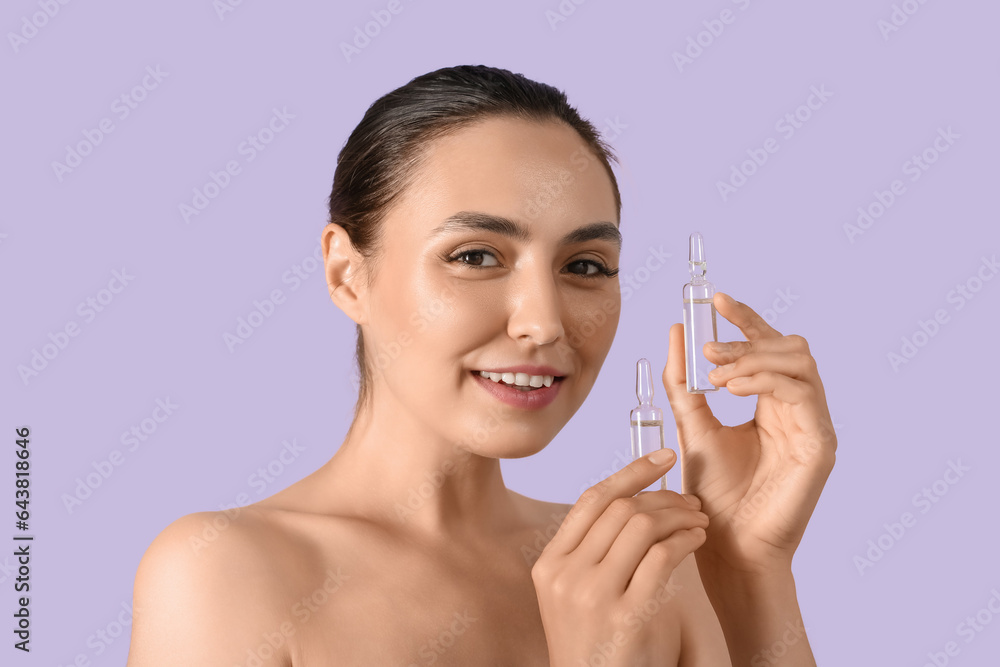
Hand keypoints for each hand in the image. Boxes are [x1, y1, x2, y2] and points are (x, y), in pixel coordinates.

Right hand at [531, 450, 707, 666]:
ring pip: (642, 526)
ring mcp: (592, 596)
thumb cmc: (596, 647)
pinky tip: (697, 540)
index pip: (592, 500)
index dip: (631, 472)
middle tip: (691, 501)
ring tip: (699, 520)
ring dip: (679, 516)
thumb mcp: (574, 596)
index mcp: (550, 564)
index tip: (663, 458)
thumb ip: (592, 552)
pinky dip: (685, 540)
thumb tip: (632, 501)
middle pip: (621, 509)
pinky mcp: (625, 616)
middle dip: (663, 496)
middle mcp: (565, 575)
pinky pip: (662, 557)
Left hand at [661, 292, 835, 575]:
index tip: (714, 300)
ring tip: (717, 373)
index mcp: (770, 402)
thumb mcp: (691, 426)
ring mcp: (813, 425)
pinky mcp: (821, 444)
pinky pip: (804, 393)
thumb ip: (683, 383)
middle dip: (747, 339)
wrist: (724, 544)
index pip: (766, 345)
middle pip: (790, 346)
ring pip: (800, 362)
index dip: (746, 319)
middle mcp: (796, 409)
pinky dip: (766, 382)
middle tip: (708, 350)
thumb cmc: (712, 493)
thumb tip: (674, 332)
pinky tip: (732, 389)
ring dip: (755, 358)